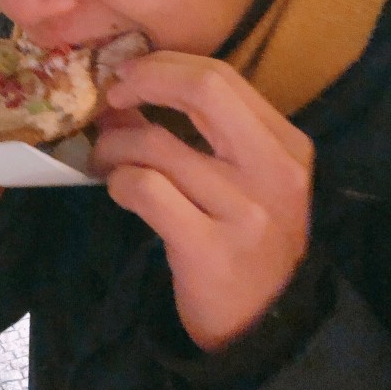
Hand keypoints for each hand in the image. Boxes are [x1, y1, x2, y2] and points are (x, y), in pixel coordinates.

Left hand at [92, 52, 313, 350]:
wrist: (267, 323)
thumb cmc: (248, 238)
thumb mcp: (246, 178)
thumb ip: (202, 132)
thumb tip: (128, 87)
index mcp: (285, 144)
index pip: (222, 77)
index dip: (166, 66)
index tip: (130, 75)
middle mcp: (273, 170)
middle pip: (203, 90)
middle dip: (144, 81)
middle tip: (111, 98)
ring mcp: (244, 210)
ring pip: (158, 144)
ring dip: (115, 144)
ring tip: (105, 157)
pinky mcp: (208, 248)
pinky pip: (145, 190)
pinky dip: (119, 182)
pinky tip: (119, 190)